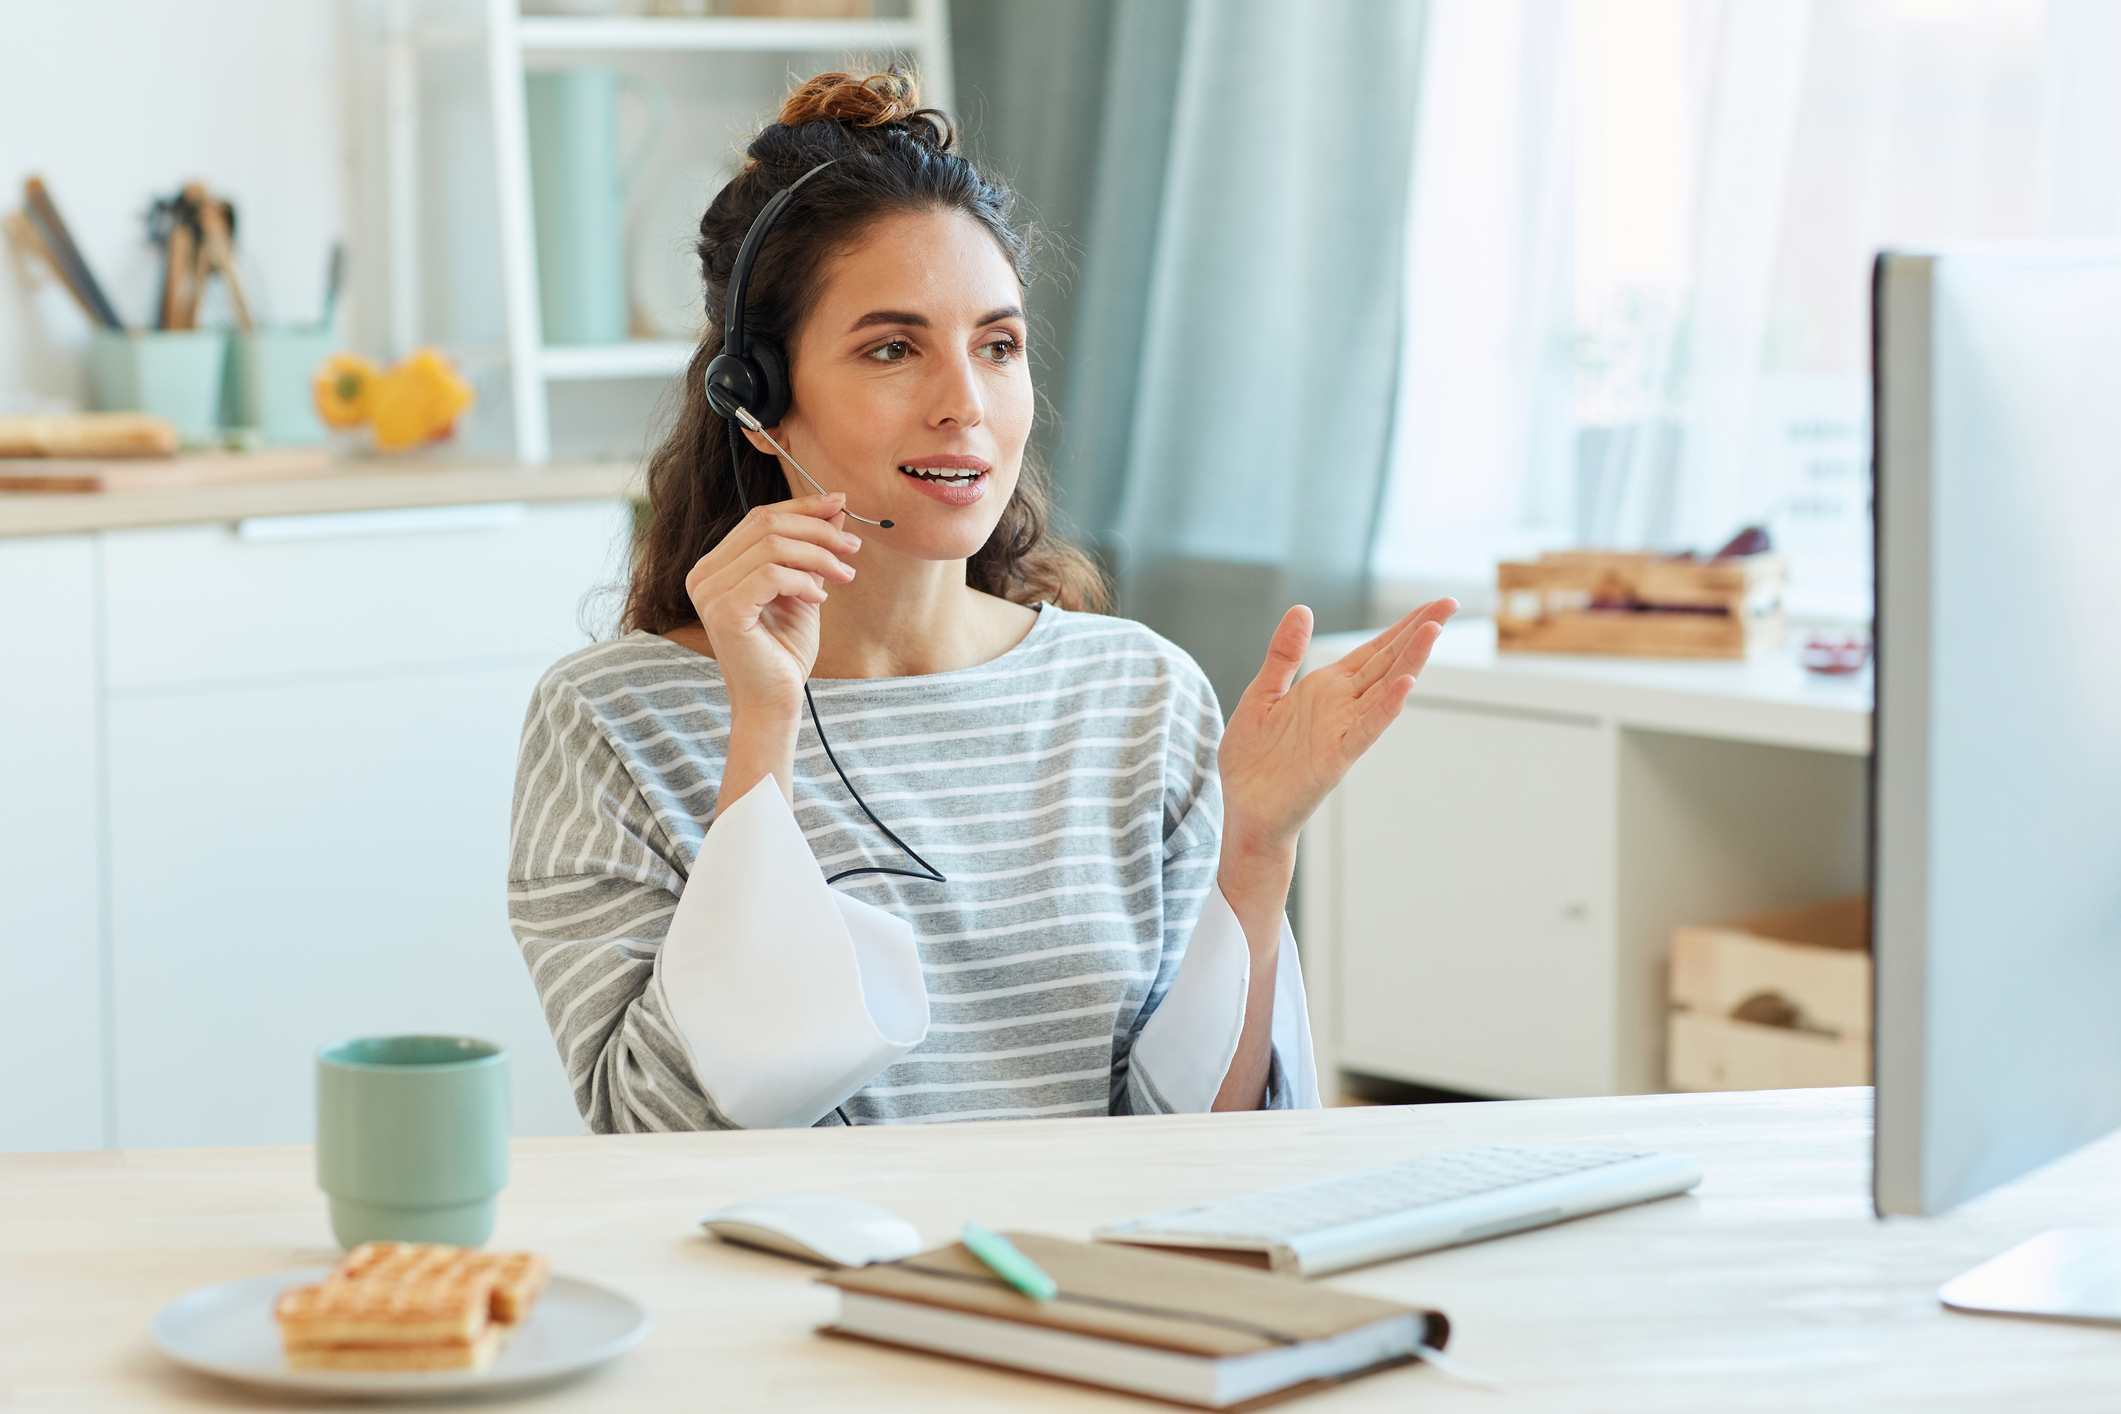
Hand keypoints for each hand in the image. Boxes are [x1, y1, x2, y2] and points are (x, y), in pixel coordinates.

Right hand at [684, 493, 861, 721]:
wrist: (775, 702)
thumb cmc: (785, 652)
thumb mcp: (805, 589)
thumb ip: (812, 550)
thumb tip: (836, 508)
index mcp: (716, 566)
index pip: (759, 517)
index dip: (803, 505)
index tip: (841, 502)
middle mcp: (704, 574)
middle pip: (766, 523)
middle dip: (817, 528)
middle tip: (853, 546)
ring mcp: (709, 592)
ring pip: (772, 545)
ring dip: (819, 556)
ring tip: (844, 575)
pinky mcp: (724, 611)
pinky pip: (771, 575)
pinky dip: (804, 581)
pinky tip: (820, 597)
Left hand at [1218, 600, 1457, 857]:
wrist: (1243, 812)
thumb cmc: (1251, 761)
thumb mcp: (1260, 694)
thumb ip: (1283, 655)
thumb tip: (1302, 608)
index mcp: (1324, 688)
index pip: (1373, 651)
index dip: (1402, 626)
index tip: (1434, 604)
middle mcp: (1341, 706)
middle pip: (1387, 662)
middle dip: (1417, 632)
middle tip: (1449, 603)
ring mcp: (1342, 731)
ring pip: (1384, 690)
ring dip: (1409, 661)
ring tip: (1433, 630)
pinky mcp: (1335, 758)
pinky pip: (1366, 729)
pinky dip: (1386, 707)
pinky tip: (1406, 686)